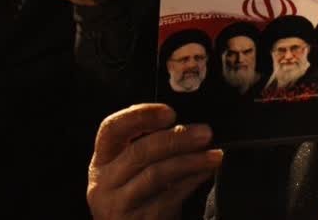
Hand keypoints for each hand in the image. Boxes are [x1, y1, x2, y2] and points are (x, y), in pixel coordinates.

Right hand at [88, 103, 222, 219]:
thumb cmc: (143, 195)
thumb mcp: (138, 169)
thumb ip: (154, 145)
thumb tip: (189, 128)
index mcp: (103, 160)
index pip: (111, 129)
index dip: (140, 116)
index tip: (169, 113)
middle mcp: (103, 182)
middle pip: (139, 151)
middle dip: (177, 138)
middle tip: (205, 133)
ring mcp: (117, 204)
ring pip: (155, 174)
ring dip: (190, 160)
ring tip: (214, 155)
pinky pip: (168, 197)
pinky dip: (192, 181)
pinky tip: (206, 172)